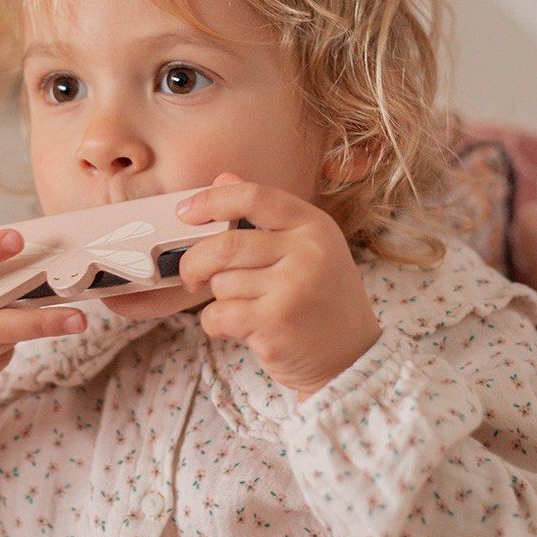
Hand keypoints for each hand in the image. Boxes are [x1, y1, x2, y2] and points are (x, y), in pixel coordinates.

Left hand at [177, 175, 379, 399]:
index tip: (185, 213)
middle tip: (191, 277)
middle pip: (225, 244)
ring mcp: (294, 287)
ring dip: (220, 299)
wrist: (351, 359)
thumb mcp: (306, 250)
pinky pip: (218, 314)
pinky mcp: (276, 322)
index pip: (254, 196)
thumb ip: (265, 215)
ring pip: (221, 283)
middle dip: (196, 262)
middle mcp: (308, 251)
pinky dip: (216, 324)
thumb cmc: (320, 302)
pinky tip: (239, 329)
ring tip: (247, 309)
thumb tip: (222, 178)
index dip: (211, 200)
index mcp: (314, 226)